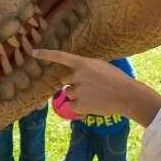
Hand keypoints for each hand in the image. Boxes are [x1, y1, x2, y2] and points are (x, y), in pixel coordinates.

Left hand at [34, 49, 160, 125]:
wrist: (127, 96)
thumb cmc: (117, 80)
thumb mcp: (101, 67)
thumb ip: (85, 68)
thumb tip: (73, 75)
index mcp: (83, 63)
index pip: (60, 56)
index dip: (45, 54)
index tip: (33, 52)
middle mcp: (77, 75)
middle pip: (64, 80)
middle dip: (73, 84)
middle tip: (91, 87)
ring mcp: (77, 90)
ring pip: (69, 93)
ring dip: (78, 96)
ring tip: (95, 96)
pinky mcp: (78, 104)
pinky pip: (73, 106)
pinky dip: (81, 107)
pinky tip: (94, 104)